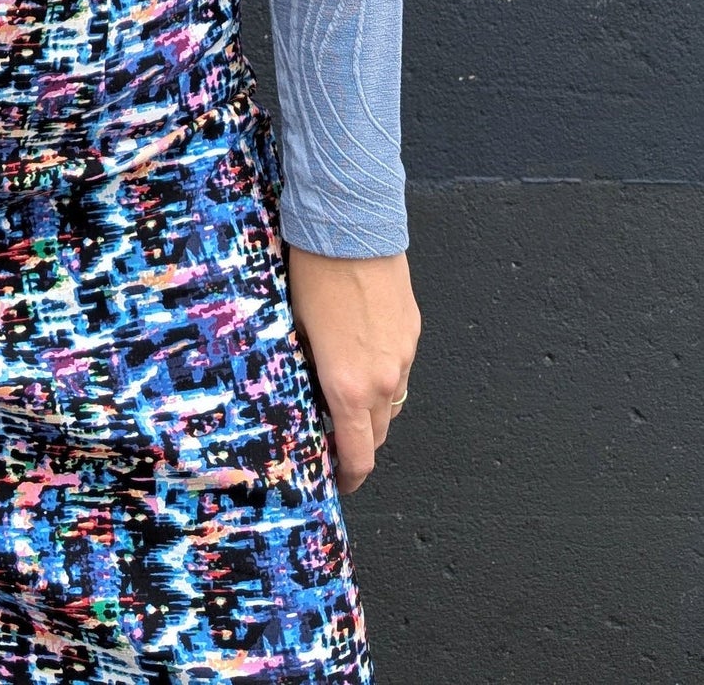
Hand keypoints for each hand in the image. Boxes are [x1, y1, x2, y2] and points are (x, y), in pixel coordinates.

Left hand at [284, 245, 420, 494]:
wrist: (352, 227)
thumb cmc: (313, 275)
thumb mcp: (295, 328)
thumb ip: (307, 369)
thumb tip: (306, 389)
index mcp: (348, 386)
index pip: (360, 454)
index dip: (350, 476)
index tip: (339, 481)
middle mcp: (383, 379)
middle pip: (380, 434)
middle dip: (360, 442)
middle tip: (336, 437)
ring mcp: (403, 355)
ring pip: (394, 400)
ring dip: (375, 408)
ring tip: (347, 393)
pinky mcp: (412, 330)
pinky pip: (400, 366)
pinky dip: (384, 373)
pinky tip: (361, 352)